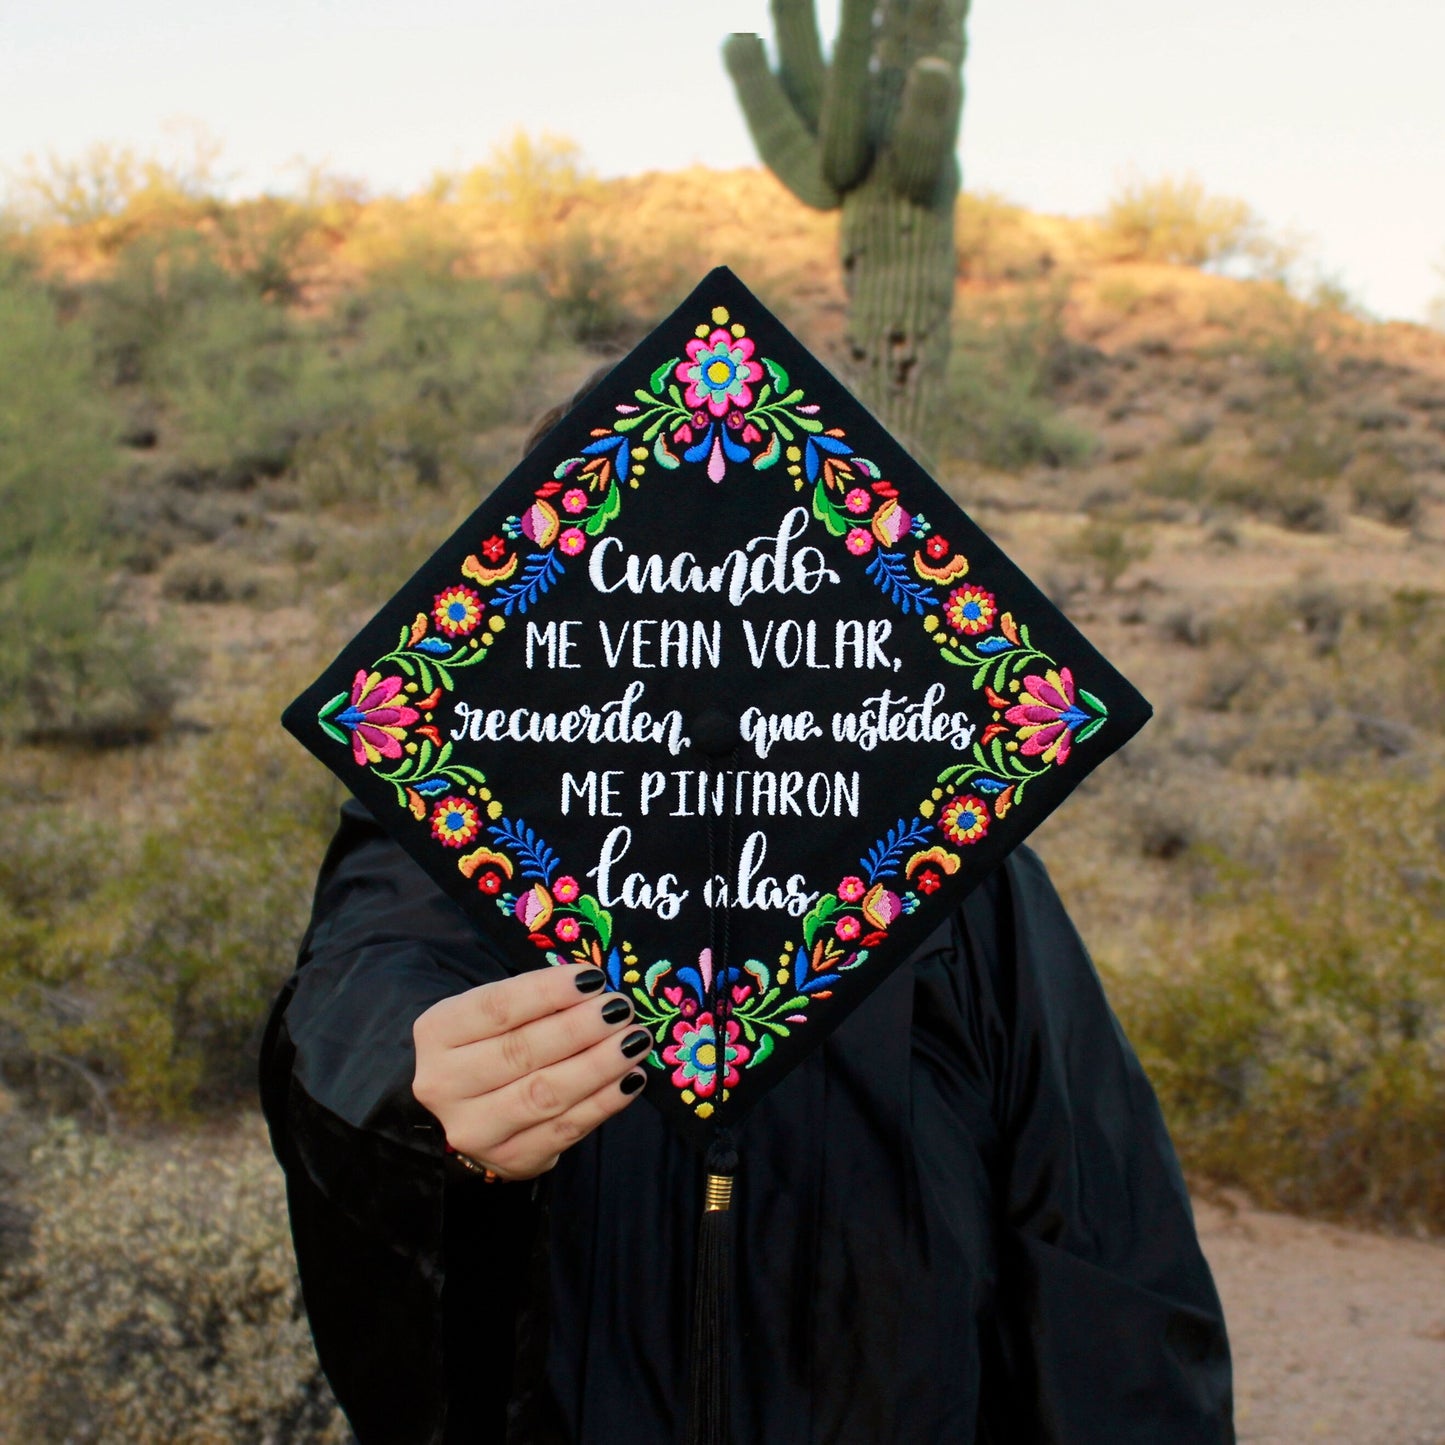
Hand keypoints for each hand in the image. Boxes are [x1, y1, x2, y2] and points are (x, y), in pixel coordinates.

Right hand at [412, 965, 650, 1180]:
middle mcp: (444, 1084)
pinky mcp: (510, 1159)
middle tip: (621, 1009)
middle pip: (520, 1052)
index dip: (548, 992)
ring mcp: (474, 1129)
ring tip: (634, 1041)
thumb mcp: (492, 1015)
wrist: (467, 1107)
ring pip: (544, 1094)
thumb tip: (596, 990)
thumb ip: (534, 1002)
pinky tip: (631, 1079)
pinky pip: (565, 1130)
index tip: (593, 978)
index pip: (496, 1008)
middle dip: (579, 1029)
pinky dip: (604, 1102)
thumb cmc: (489, 1043)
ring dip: (598, 1065)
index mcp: (437, 1033)